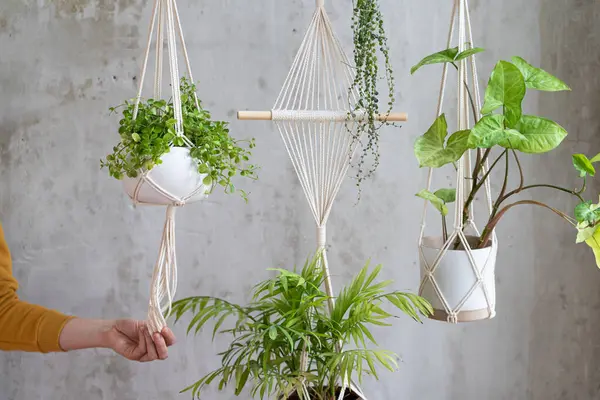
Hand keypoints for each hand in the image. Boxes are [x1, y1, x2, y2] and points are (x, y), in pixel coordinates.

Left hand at [59, 318, 176, 361]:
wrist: (114, 328)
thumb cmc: (129, 326)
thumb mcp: (146, 324)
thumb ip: (156, 327)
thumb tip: (164, 328)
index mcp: (158, 340)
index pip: (170, 342)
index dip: (169, 336)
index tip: (164, 328)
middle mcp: (152, 349)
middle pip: (163, 354)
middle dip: (162, 344)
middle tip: (157, 334)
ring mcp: (144, 354)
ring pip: (155, 355)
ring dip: (152, 342)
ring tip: (147, 331)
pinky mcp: (135, 357)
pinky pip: (143, 351)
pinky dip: (144, 341)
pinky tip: (141, 332)